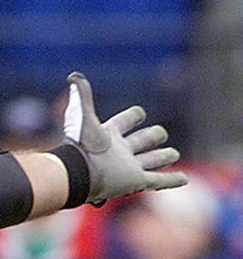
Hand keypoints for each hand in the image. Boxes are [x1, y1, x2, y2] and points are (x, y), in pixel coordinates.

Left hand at [63, 72, 187, 204]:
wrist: (78, 174)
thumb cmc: (80, 145)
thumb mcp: (81, 116)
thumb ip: (82, 95)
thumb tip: (73, 76)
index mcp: (108, 135)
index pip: (125, 121)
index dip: (133, 116)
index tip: (139, 114)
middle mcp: (120, 152)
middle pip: (142, 141)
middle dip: (152, 137)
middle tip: (160, 134)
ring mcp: (129, 168)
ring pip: (152, 160)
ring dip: (163, 157)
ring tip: (172, 155)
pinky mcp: (136, 182)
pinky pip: (159, 181)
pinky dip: (172, 180)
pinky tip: (184, 179)